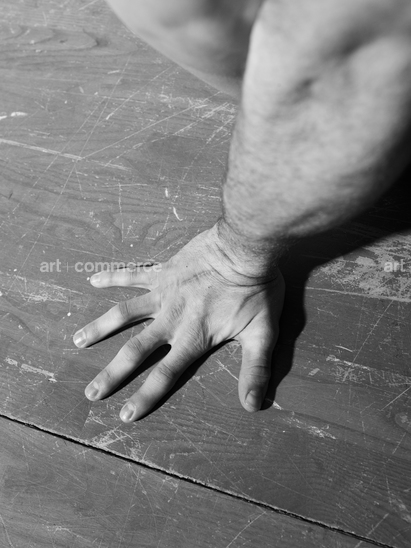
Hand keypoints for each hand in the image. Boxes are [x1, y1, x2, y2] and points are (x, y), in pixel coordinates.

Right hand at [73, 223, 284, 421]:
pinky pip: (132, 273)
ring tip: (77, 340)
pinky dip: (112, 276)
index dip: (145, 397)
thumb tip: (253, 406)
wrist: (244, 247)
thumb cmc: (255, 290)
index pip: (165, 375)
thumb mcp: (262, 333)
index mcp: (192, 338)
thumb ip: (255, 369)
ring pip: (124, 313)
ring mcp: (162, 293)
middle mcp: (170, 319)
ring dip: (100, 327)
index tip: (125, 415)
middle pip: (135, 351)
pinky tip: (93, 279)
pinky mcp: (162, 271)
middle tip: (91, 392)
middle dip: (112, 374)